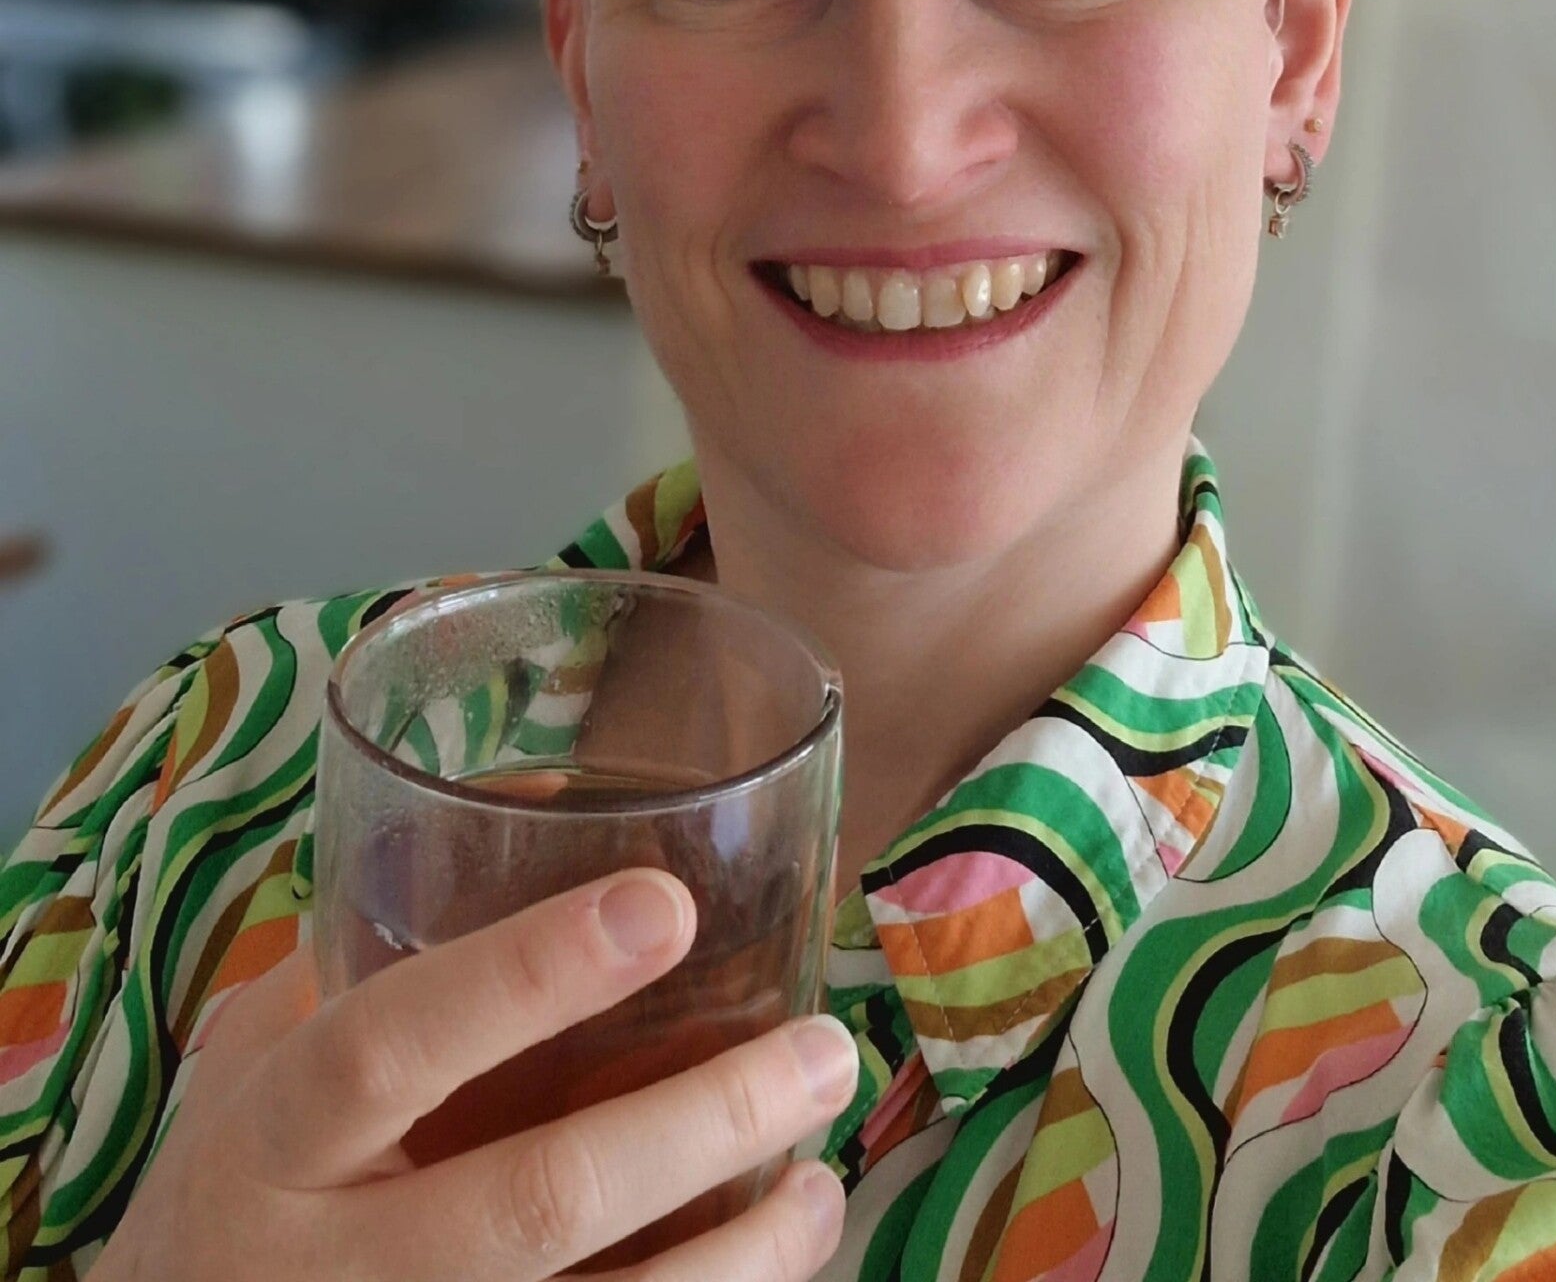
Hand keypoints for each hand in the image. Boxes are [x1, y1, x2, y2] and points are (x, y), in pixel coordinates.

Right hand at [93, 870, 856, 1280]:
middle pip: (537, 1203)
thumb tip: (538, 807)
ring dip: (744, 1255)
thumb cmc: (240, 1185)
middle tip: (826, 1051)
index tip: (666, 902)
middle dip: (702, 1125)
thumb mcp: (261, 1062)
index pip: (394, 1042)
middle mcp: (327, 1270)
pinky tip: (778, 1262)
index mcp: (274, 1139)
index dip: (530, 973)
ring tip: (824, 1177)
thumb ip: (372, 956)